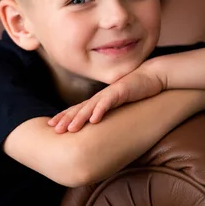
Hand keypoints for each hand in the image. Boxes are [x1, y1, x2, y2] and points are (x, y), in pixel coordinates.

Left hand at [48, 62, 164, 132]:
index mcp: (99, 100)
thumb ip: (109, 112)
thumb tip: (100, 125)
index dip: (64, 116)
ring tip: (70, 128)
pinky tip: (94, 120)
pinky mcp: (120, 92)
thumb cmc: (136, 91)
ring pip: (91, 107)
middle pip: (79, 109)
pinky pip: (108, 102)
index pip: (78, 109)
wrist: (152, 76)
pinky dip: (100, 110)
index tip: (52, 126)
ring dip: (79, 117)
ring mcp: (109, 94)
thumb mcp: (119, 104)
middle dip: (66, 119)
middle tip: (54, 129)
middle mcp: (100, 97)